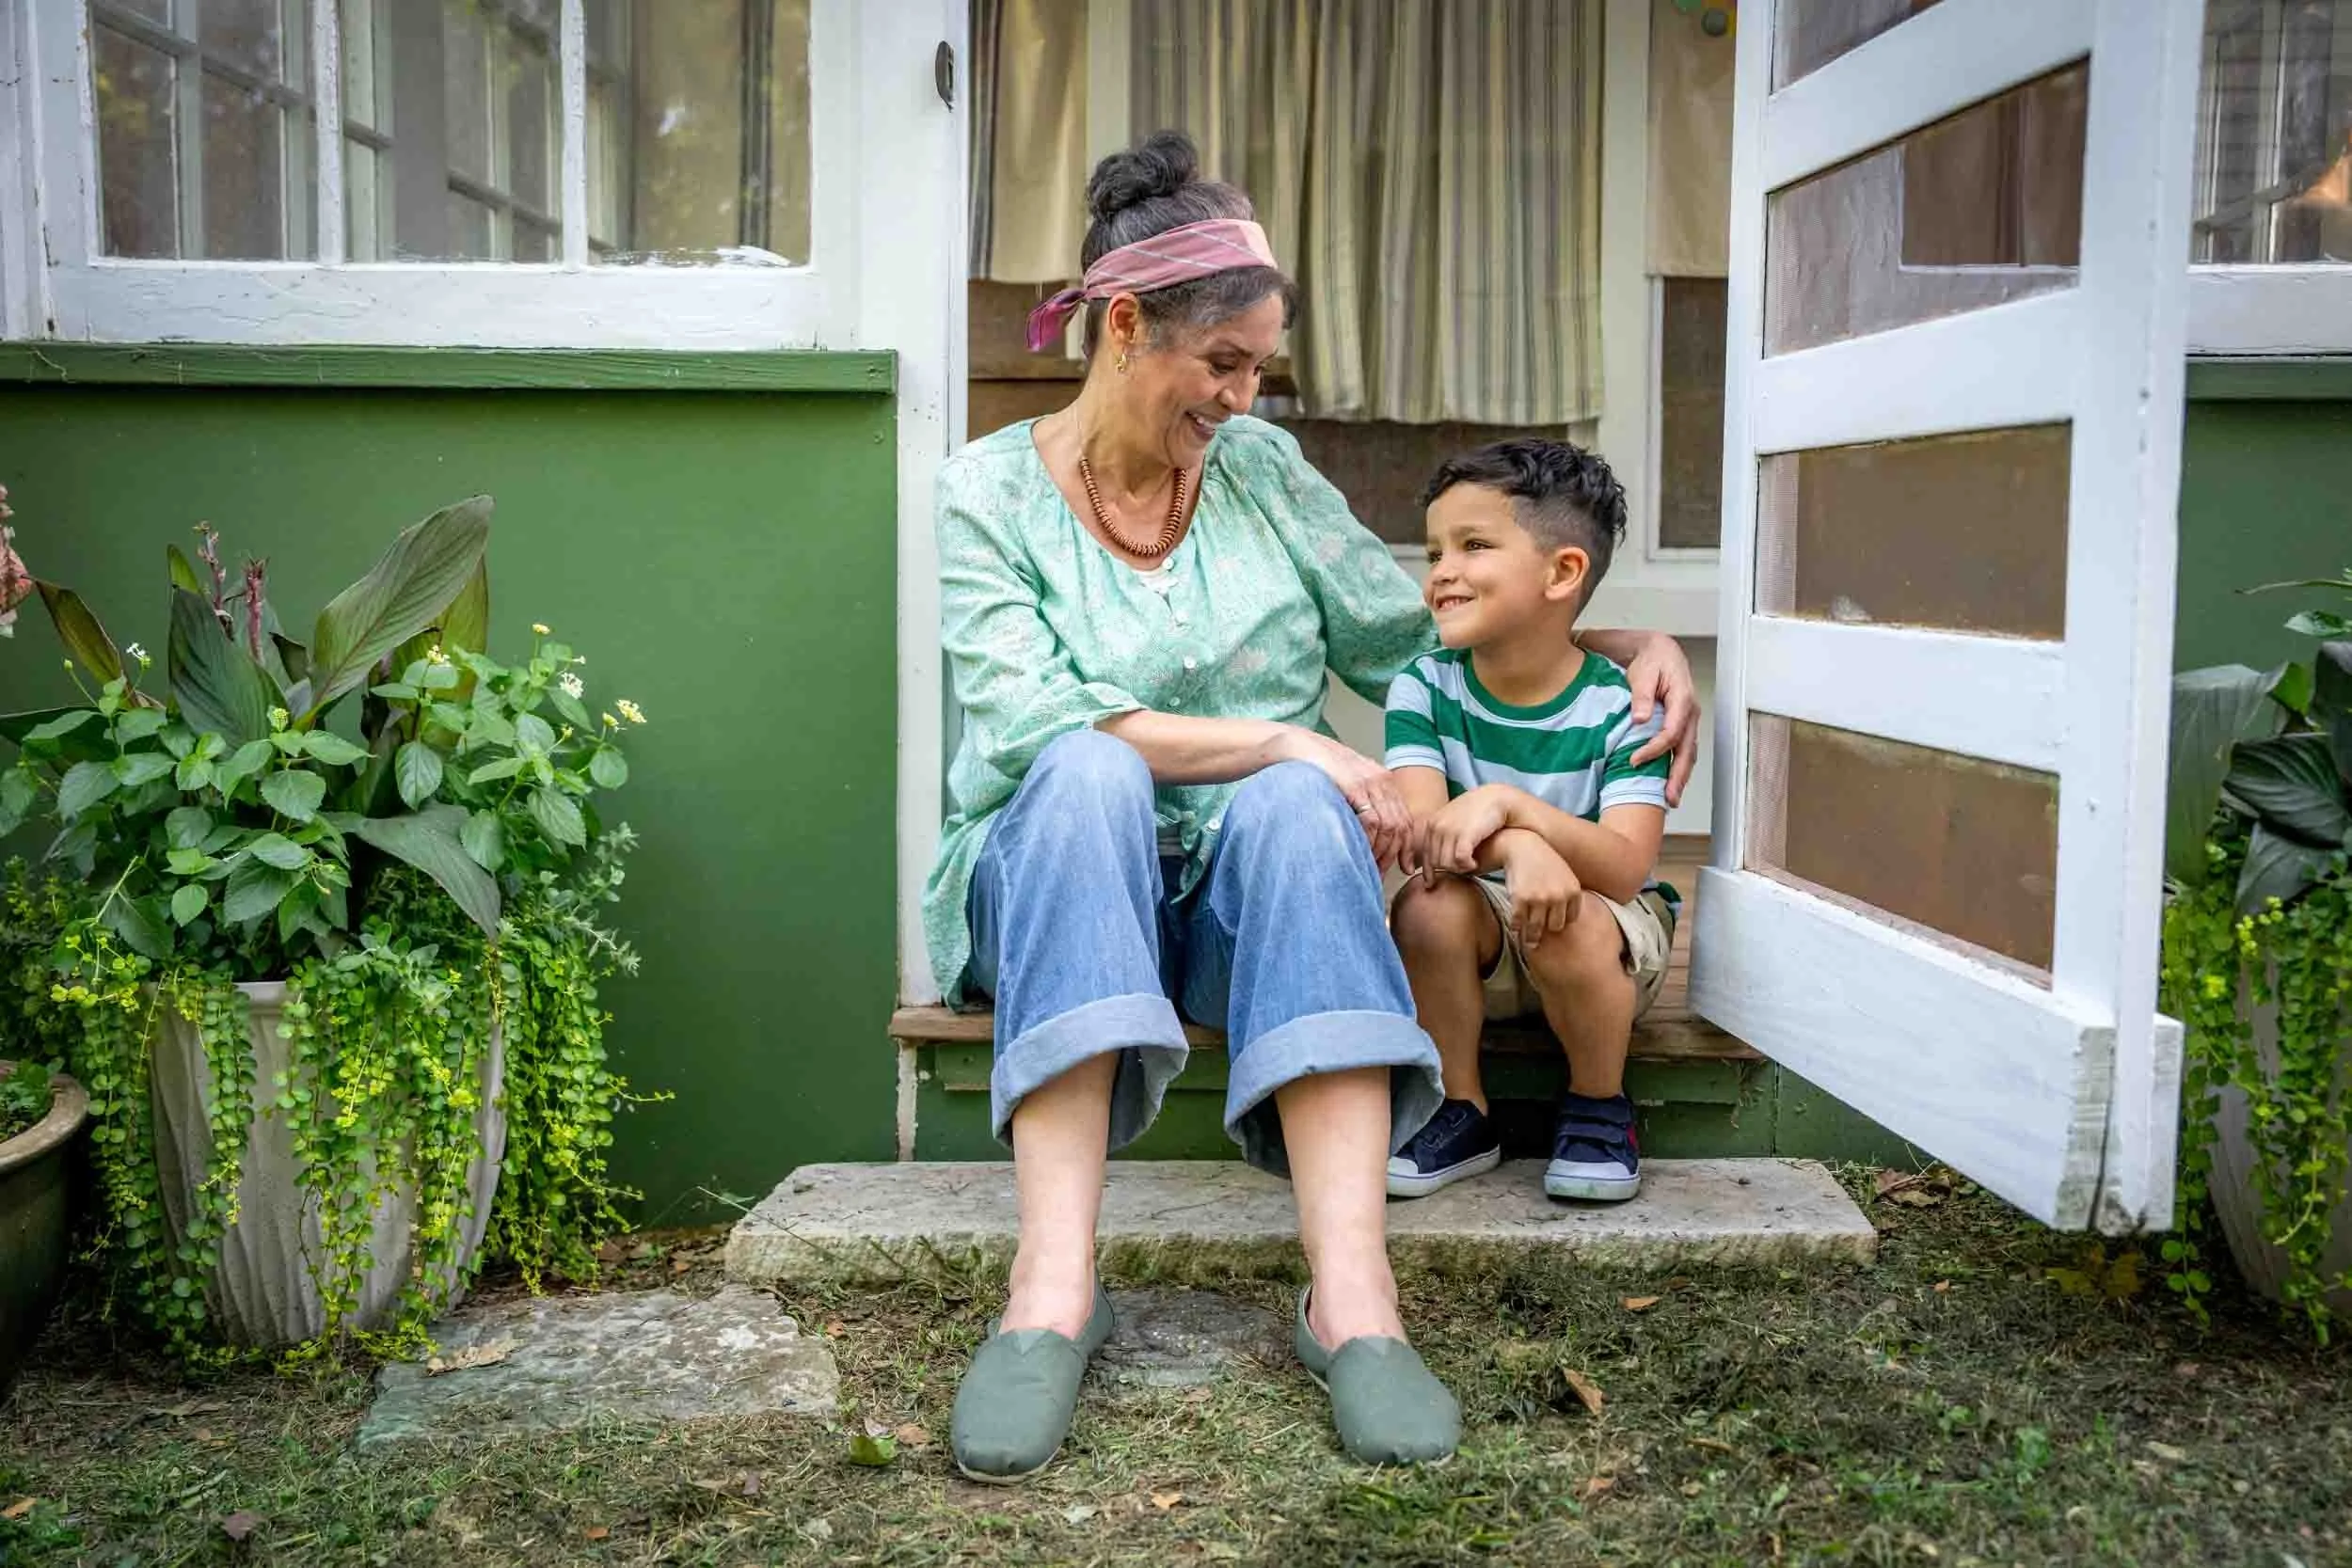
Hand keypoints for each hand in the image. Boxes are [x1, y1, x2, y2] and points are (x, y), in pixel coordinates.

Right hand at [1281, 729, 1412, 870]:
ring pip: (1389, 826)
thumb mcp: (1346, 786)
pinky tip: (1358, 852)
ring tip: (1367, 868)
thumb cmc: (1315, 770)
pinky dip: (1368, 840)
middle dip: (1392, 855)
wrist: (1295, 746)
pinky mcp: (1354, 785)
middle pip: (1400, 826)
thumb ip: (1360, 804)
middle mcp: (1381, 780)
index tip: (1403, 868)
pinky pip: (1371, 820)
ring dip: (1380, 852)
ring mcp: (1369, 781)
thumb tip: (1368, 837)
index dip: (1405, 847)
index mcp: (1382, 781)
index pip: (1405, 820)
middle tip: (1379, 874)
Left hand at [1418, 785, 1520, 875]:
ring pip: (1446, 864)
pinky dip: (1467, 865)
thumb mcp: (1454, 822)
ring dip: (1459, 869)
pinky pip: (1459, 860)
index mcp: (1431, 823)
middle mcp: (1436, 826)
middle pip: (1435, 862)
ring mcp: (1449, 829)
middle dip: (1448, 870)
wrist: (1497, 798)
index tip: (1430, 884)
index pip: (1424, 854)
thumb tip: (1432, 864)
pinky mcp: (1464, 834)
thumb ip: (1443, 839)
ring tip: (1470, 864)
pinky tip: (1475, 863)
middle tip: (1463, 868)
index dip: (1427, 871)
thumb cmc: (1478, 814)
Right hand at [1500, 831, 1580, 950]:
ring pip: (1536, 929)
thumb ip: (1568, 896)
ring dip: (1529, 934)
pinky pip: (1518, 922)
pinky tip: (1515, 921)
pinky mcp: (1520, 899)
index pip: (1570, 920)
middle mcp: (1559, 896)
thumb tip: (1566, 924)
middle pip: (1555, 927)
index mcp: (1573, 891)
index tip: (1550, 919)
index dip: (1559, 920)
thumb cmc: (1543, 862)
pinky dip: (1515, 925)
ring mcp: (1539, 898)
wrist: (1522, 847)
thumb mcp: (1565, 875)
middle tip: (1538, 929)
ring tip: (1526, 934)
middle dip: (1546, 928)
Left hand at [1621, 632, 1700, 808]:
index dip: (1655, 750)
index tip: (1634, 761)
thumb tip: (1640, 719)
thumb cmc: (1651, 659)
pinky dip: (1677, 767)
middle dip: (1678, 775)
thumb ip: (1641, 695)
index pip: (1672, 732)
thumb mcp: (1643, 672)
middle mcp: (1690, 713)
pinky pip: (1682, 749)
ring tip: (1671, 799)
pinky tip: (1668, 783)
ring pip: (1687, 753)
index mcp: (1682, 699)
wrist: (1658, 650)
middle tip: (1668, 797)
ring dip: (1680, 776)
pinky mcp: (1681, 725)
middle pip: (1687, 749)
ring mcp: (1688, 720)